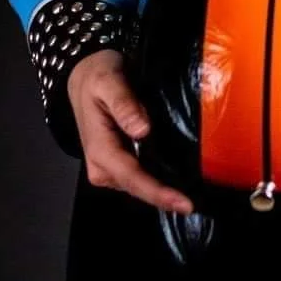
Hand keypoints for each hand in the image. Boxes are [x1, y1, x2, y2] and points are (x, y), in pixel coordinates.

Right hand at [67, 48, 194, 213]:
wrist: (83, 76)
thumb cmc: (96, 76)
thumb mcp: (108, 81)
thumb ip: (124, 104)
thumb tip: (142, 129)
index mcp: (99, 149)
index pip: (132, 177)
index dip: (158, 194)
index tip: (184, 204)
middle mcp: (101, 166)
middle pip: (138, 188)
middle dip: (165, 196)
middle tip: (197, 200)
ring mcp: (108, 168)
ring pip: (140, 185)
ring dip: (163, 188)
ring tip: (192, 189)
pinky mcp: (117, 165)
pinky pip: (140, 176)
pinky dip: (158, 178)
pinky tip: (178, 177)